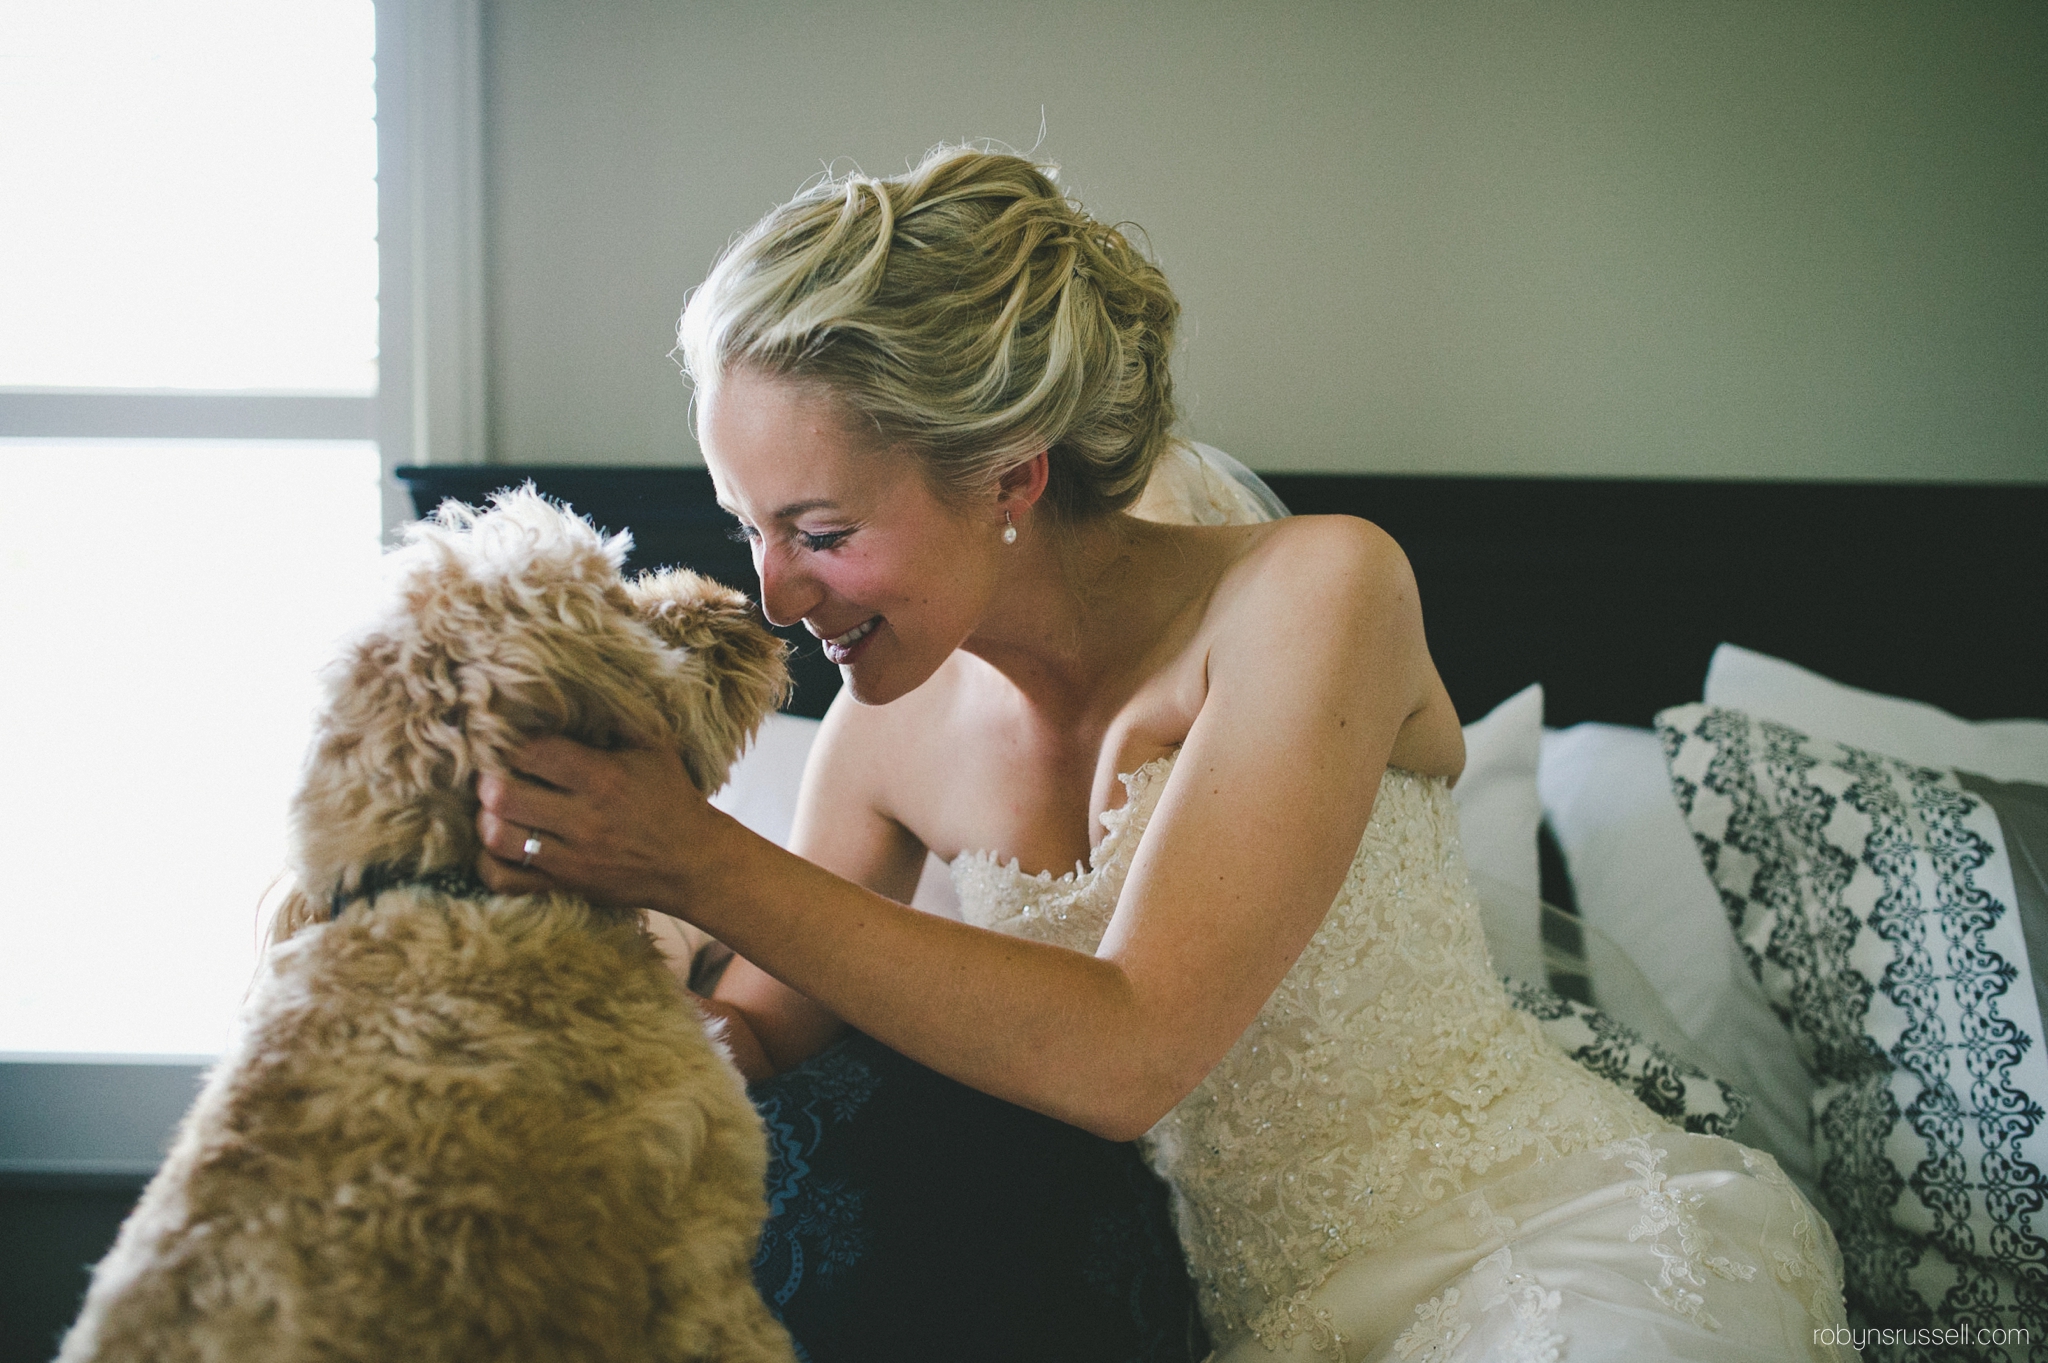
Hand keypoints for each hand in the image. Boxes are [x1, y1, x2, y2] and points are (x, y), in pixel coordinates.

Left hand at [474, 736, 714, 912]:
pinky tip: (500, 844)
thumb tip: (578, 681)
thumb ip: (617, 715)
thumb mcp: (655, 746)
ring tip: (495, 807)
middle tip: (494, 771)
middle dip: (489, 778)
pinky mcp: (565, 885)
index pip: (533, 751)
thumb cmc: (671, 797)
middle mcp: (584, 818)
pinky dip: (490, 862)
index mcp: (603, 777)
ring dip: (487, 818)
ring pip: (498, 837)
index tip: (509, 738)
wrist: (693, 863)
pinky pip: (505, 880)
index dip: (510, 740)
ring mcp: (572, 857)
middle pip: (503, 794)